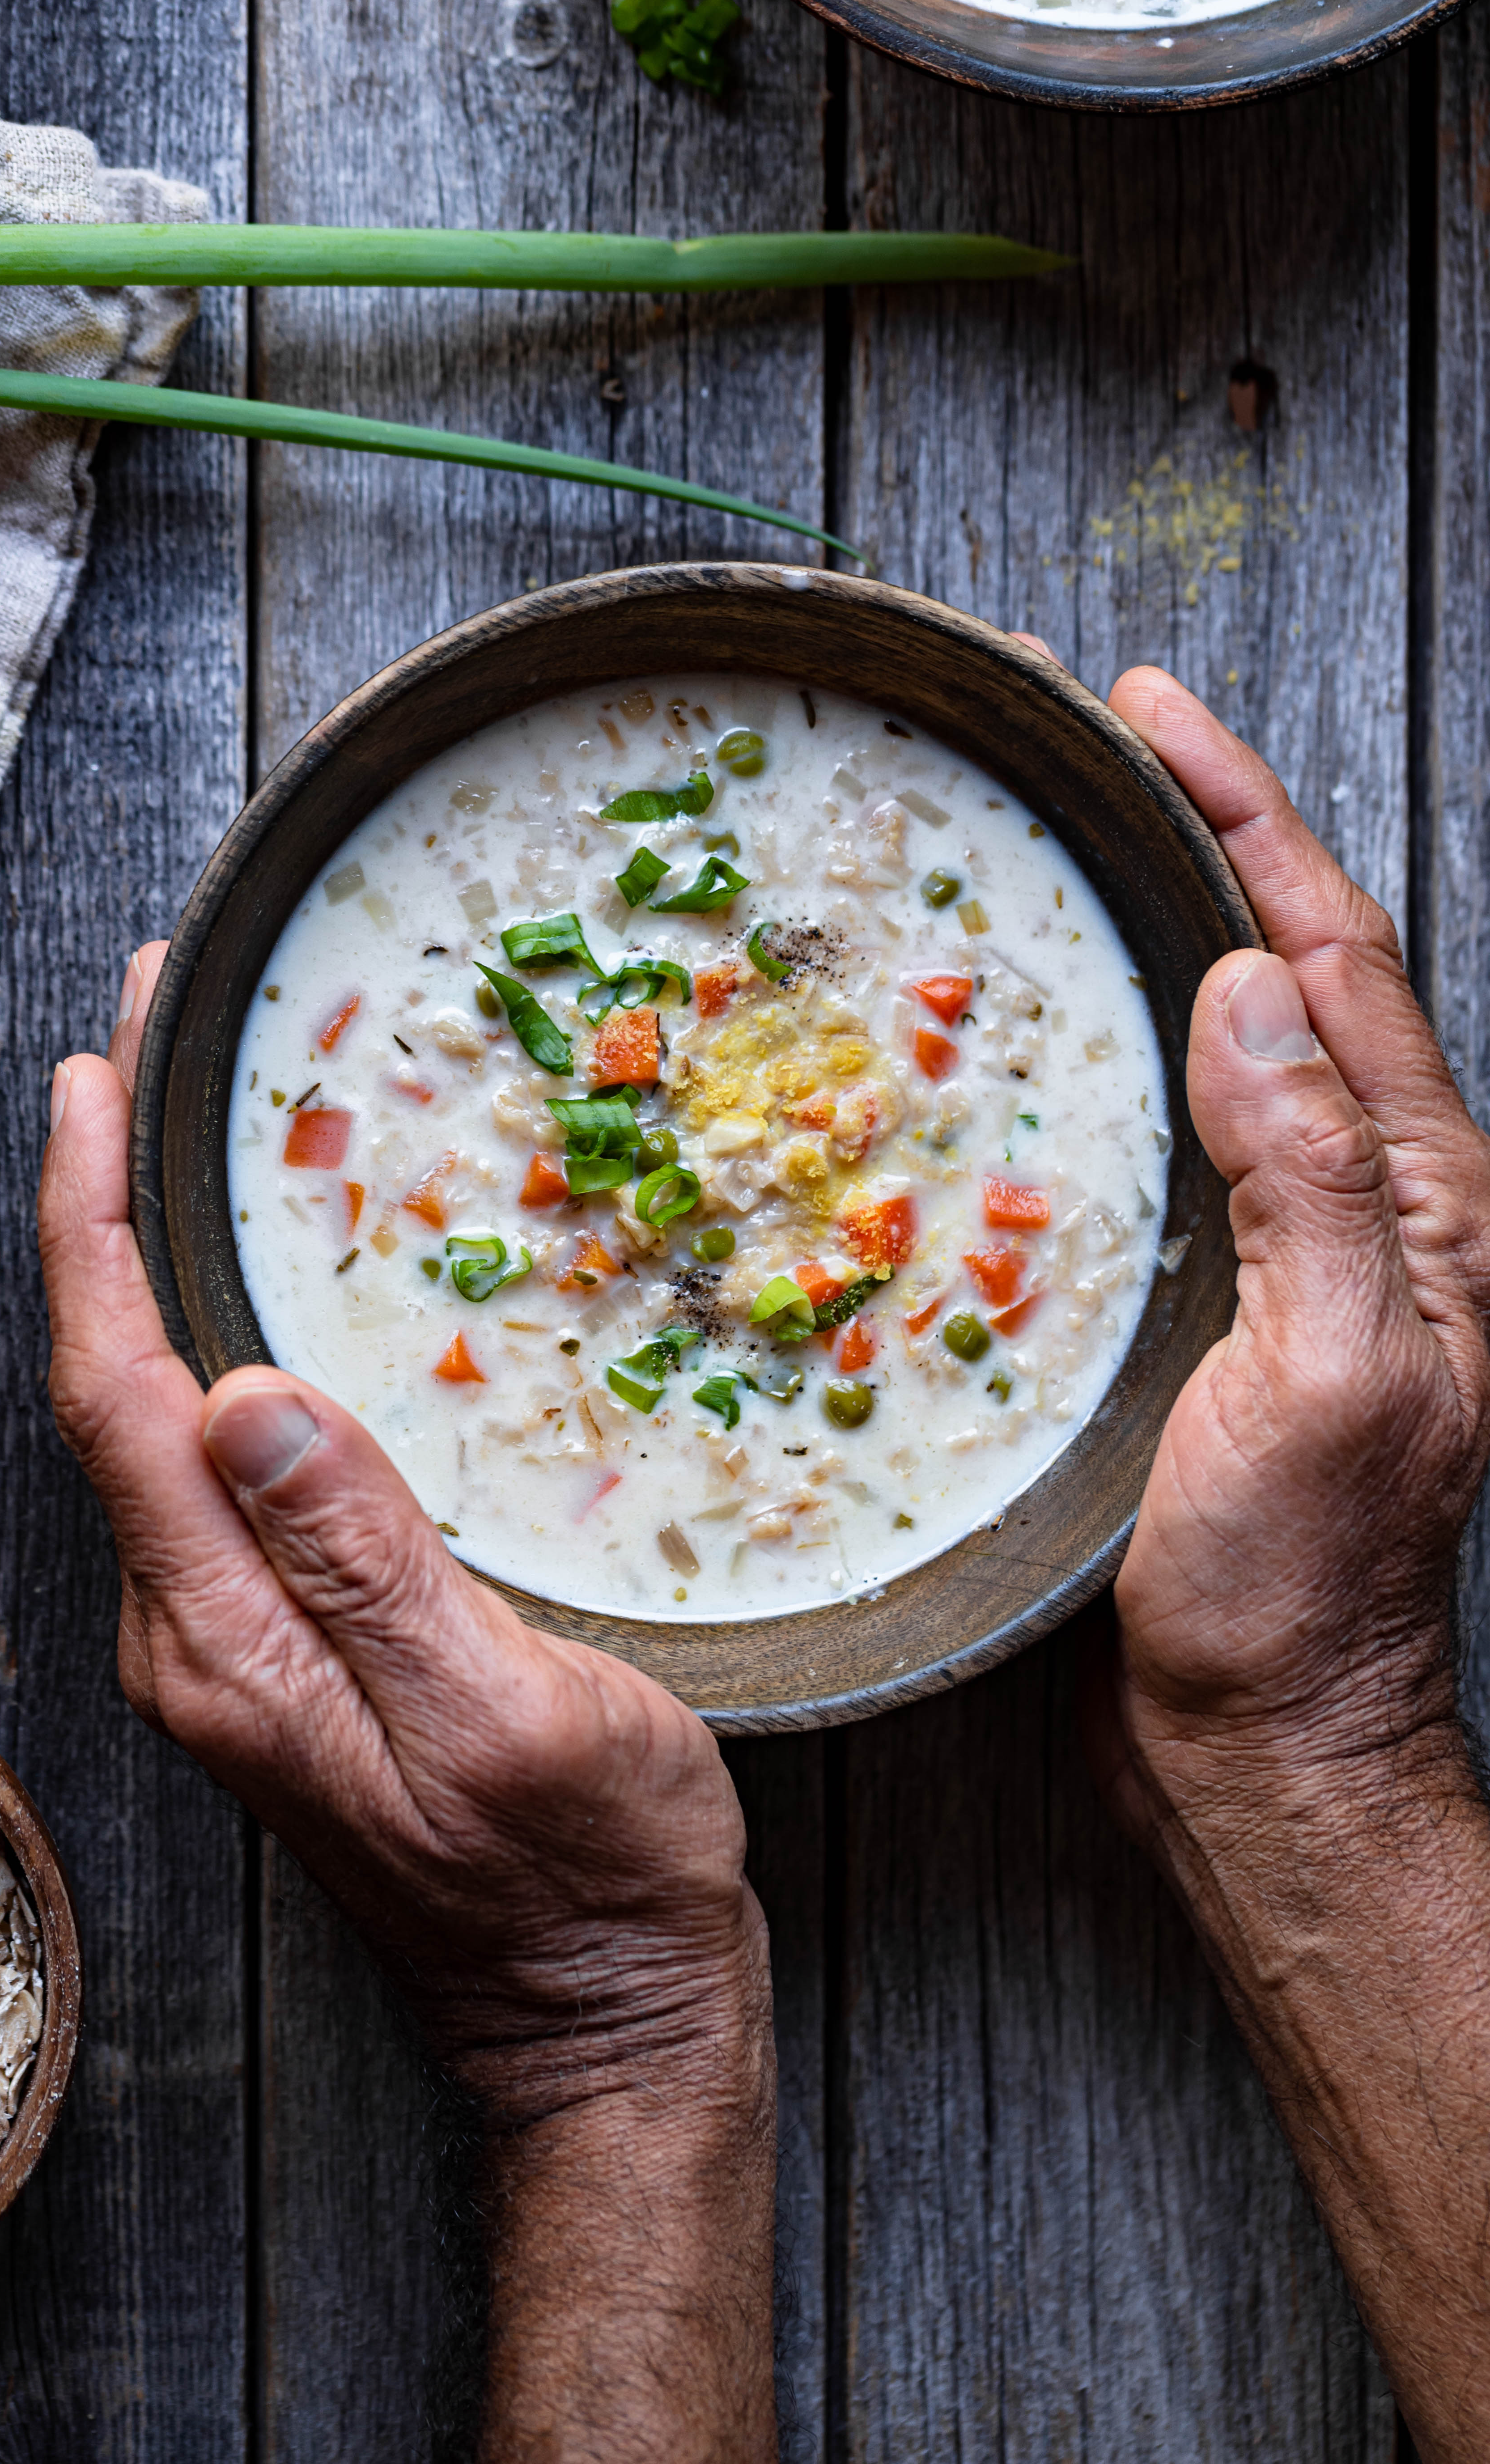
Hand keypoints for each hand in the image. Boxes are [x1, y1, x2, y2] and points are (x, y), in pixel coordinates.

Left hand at [37, 943, 780, 2463]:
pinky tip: (255, 1293)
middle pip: (112, 1391)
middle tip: (143, 1057)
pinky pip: (214, 1471)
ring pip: (155, 1424)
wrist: (601, 2019)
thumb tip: (248, 1397)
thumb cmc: (585, 1883)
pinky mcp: (284, 1650)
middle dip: (104, 1211)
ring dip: (152, 1271)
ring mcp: (235, 1650)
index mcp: (227, 1651)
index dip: (90, 1227)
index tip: (94, 1083)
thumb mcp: (502, 1716)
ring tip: (180, 1136)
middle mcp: (197, 1644)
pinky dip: (211, 1347)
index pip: (118, 1397)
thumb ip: (367, 1565)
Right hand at [1013, 660, 1489, 2463]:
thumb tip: (1250, 994)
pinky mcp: (1210, 1304)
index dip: (1249, 821)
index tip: (1154, 715)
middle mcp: (1368, 1207)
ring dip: (1150, 933)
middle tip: (1096, 740)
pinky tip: (1039, 1037)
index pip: (1337, 961)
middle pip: (1288, 974)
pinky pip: (1164, 1140)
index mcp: (1425, 1203)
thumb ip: (1309, 1184)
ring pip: (1225, 1048)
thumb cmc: (1300, 1594)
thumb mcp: (1327, 1380)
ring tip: (1059, 847)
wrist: (1261, 1748)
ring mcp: (1288, 1252)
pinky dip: (1107, 1058)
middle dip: (1203, 840)